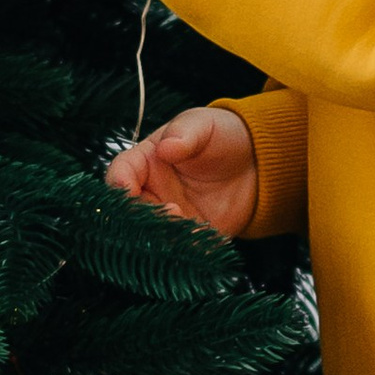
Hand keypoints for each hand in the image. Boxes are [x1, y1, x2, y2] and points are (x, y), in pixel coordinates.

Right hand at [106, 105, 258, 238]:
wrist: (255, 162)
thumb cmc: (221, 136)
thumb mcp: (203, 126)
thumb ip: (185, 134)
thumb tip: (167, 146)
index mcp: (146, 161)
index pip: (120, 174)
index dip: (119, 183)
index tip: (127, 189)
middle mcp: (151, 192)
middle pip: (129, 211)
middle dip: (142, 216)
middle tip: (172, 210)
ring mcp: (169, 216)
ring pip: (152, 235)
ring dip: (163, 236)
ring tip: (189, 224)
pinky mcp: (190, 235)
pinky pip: (180, 249)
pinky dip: (186, 248)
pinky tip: (204, 236)